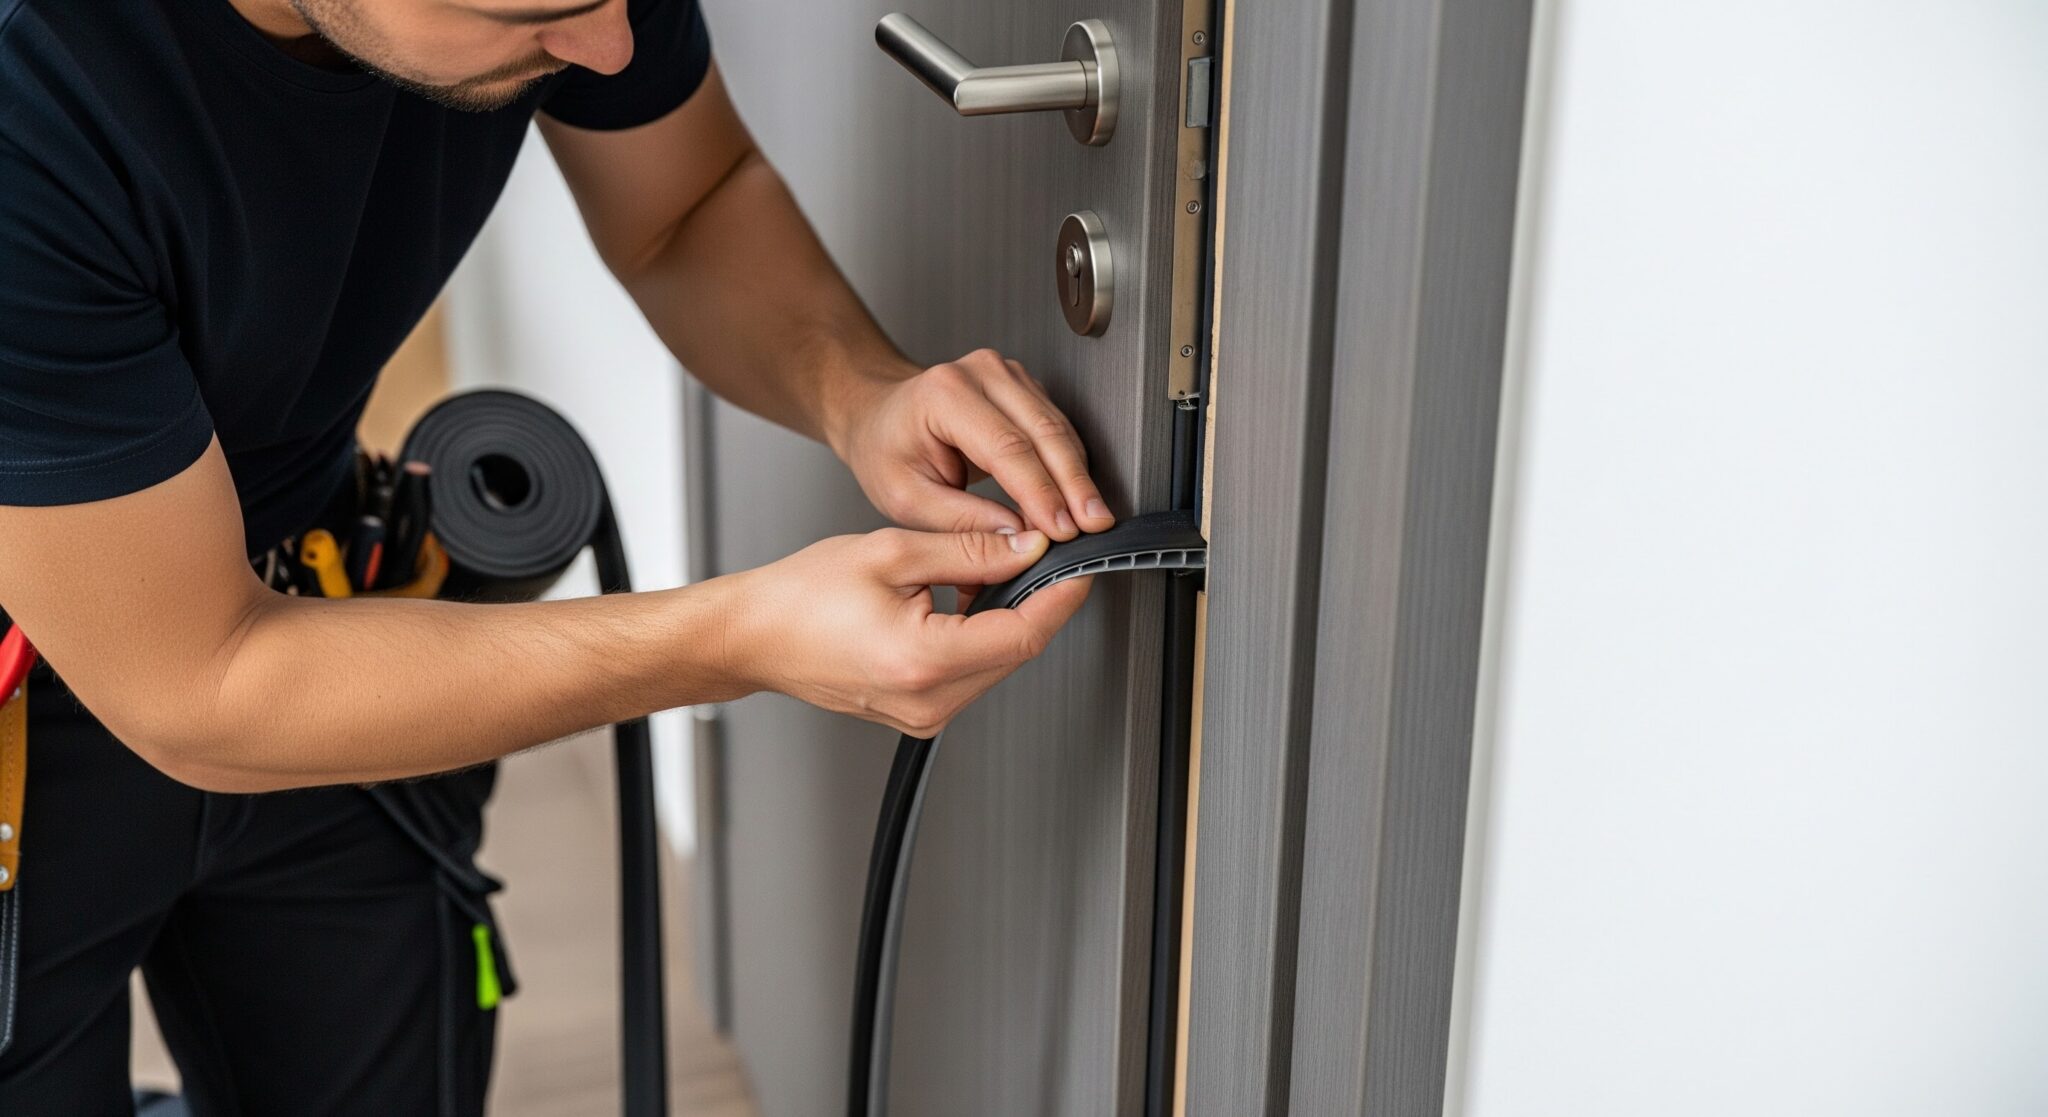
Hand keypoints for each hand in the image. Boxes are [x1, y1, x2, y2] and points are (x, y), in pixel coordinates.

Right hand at [722, 527, 1090, 736]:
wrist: (753, 638)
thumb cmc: (801, 597)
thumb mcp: (892, 552)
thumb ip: (969, 550)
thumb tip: (1026, 546)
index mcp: (925, 660)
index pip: (1026, 632)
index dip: (1061, 595)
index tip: (1079, 565)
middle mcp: (929, 701)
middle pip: (1017, 649)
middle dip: (1035, 600)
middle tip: (1033, 553)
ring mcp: (924, 715)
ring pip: (997, 662)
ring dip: (1004, 618)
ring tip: (979, 574)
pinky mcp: (918, 714)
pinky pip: (970, 673)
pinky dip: (976, 636)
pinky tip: (956, 604)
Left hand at [828, 349, 1118, 540]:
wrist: (879, 417)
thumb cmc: (885, 451)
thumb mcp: (907, 498)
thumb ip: (962, 521)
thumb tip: (1018, 539)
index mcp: (945, 395)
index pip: (1007, 447)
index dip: (1041, 492)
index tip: (1062, 530)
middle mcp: (981, 374)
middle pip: (1043, 432)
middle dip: (1074, 485)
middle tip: (1093, 525)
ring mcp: (1007, 375)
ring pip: (1059, 429)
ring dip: (1078, 477)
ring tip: (1091, 519)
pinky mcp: (1024, 388)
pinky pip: (1057, 428)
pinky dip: (1070, 464)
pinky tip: (1076, 497)